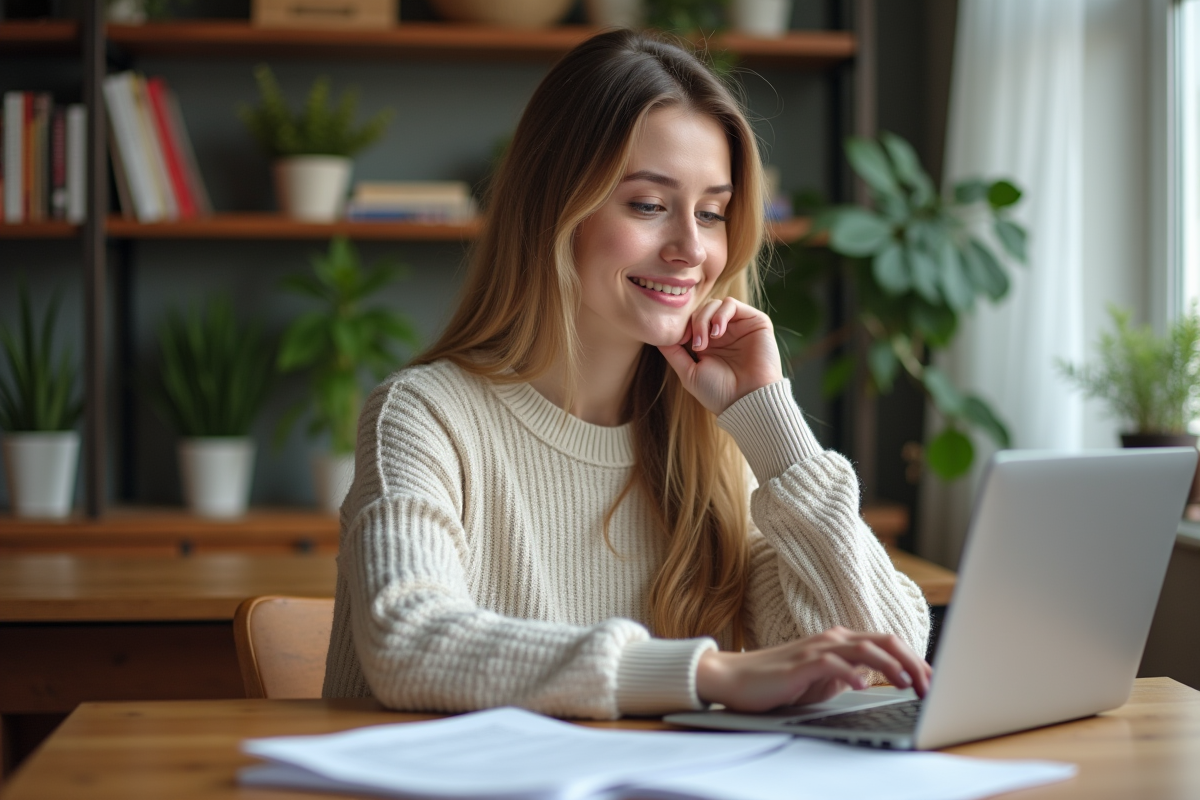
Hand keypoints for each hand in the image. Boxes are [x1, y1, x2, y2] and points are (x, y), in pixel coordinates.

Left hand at [657, 297, 783, 415]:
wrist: (746, 400)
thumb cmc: (718, 392)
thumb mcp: (688, 372)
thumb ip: (673, 352)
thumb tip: (657, 335)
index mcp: (709, 344)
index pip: (690, 322)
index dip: (682, 326)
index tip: (679, 341)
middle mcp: (724, 333)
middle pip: (700, 310)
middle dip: (694, 324)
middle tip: (697, 346)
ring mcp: (739, 326)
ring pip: (714, 304)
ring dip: (705, 319)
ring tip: (707, 341)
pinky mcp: (754, 321)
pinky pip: (731, 304)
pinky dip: (720, 314)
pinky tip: (718, 333)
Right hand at [695, 627, 932, 712]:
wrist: (735, 679)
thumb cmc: (780, 682)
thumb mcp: (824, 680)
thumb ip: (850, 675)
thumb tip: (881, 682)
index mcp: (841, 641)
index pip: (887, 644)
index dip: (914, 660)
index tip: (932, 681)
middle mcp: (832, 639)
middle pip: (883, 641)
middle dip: (912, 662)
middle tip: (930, 685)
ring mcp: (816, 649)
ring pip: (863, 648)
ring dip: (890, 666)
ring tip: (908, 684)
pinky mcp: (800, 664)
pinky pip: (831, 664)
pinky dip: (850, 673)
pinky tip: (863, 685)